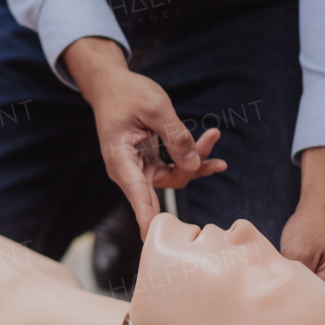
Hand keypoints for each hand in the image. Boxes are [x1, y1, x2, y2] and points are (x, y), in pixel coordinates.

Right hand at [64, 36, 226, 237]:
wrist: (111, 86)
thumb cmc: (127, 94)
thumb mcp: (155, 108)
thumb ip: (175, 136)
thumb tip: (194, 164)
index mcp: (120, 159)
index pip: (136, 192)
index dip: (146, 215)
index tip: (151, 237)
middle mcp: (128, 170)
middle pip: (165, 183)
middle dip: (192, 168)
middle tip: (210, 137)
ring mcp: (138, 168)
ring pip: (174, 176)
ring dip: (196, 159)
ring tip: (212, 135)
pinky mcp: (148, 163)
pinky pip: (174, 167)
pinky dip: (191, 157)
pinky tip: (208, 144)